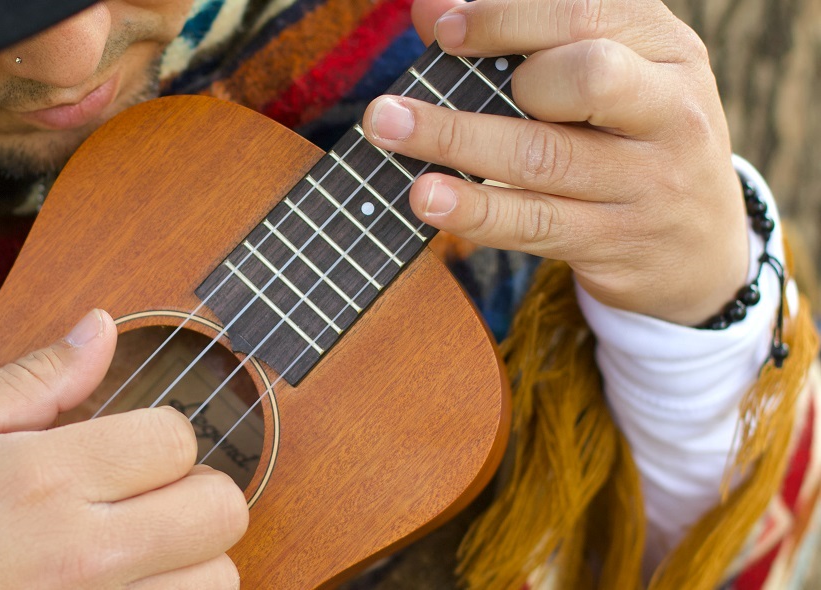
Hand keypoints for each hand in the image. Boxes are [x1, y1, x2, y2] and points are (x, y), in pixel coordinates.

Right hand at [0, 309, 247, 588]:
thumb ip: (38, 377)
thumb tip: (103, 327)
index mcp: (47, 477)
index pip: (177, 438)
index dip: (161, 435)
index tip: (128, 450)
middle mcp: (84, 551)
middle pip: (221, 508)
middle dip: (196, 491)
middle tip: (149, 497)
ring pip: (219, 577)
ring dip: (195, 557)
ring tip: (146, 549)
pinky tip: (138, 583)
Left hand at [365, 0, 748, 324]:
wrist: (701, 247)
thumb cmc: (627, 138)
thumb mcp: (605, 76)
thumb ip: (523, 36)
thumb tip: (431, 8)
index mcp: (664, 50)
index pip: (588, 13)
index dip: (507, 16)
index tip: (445, 30)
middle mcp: (668, 110)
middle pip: (586, 77)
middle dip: (499, 72)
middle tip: (433, 80)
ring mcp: (646, 182)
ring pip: (545, 157)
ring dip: (455, 140)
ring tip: (387, 128)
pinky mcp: (614, 241)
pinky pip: (534, 223)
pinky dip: (474, 209)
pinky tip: (425, 196)